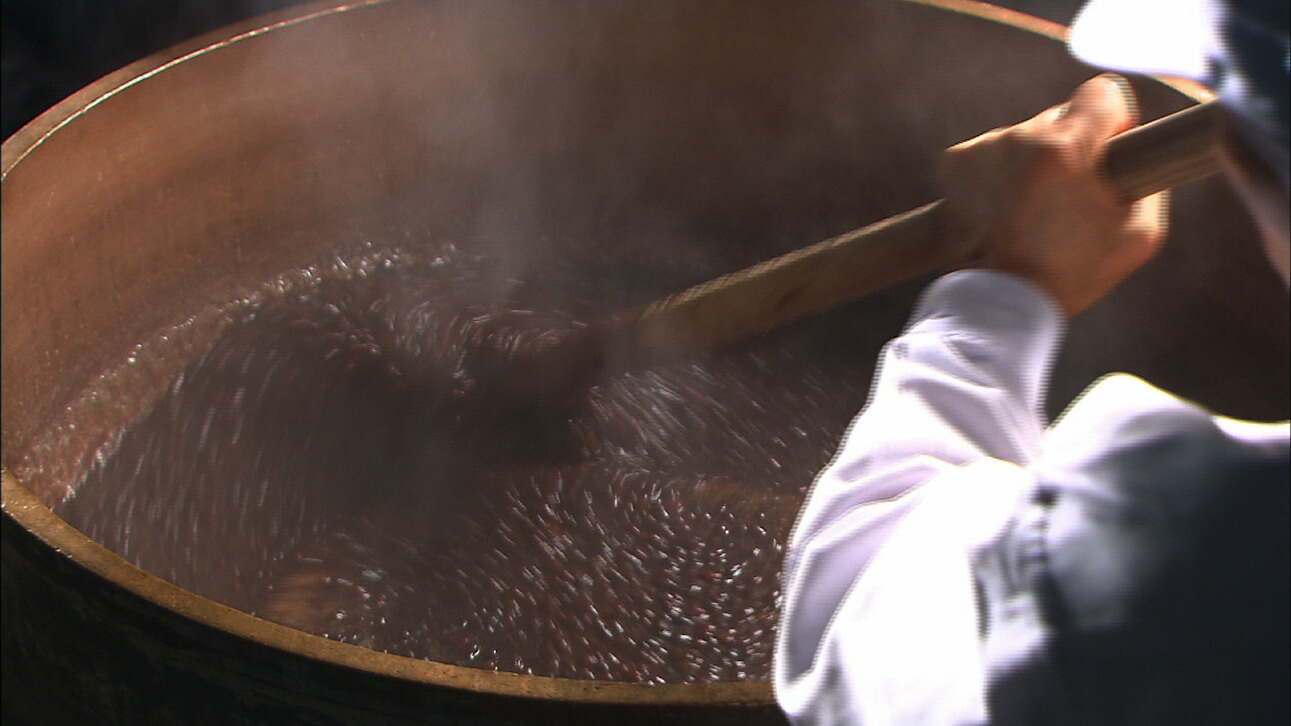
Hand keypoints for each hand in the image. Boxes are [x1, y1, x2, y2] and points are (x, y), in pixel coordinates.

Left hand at [939, 74, 1168, 315]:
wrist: (995, 303)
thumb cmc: (1071, 273)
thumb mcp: (1141, 233)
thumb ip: (1149, 181)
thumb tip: (1139, 153)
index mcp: (1067, 147)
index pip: (1103, 92)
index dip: (1114, 121)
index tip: (1112, 148)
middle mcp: (1019, 137)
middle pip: (1061, 117)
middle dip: (1071, 148)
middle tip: (1070, 196)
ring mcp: (981, 148)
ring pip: (1024, 138)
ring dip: (1032, 163)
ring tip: (1031, 213)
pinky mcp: (953, 163)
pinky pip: (991, 155)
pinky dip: (998, 176)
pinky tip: (1003, 211)